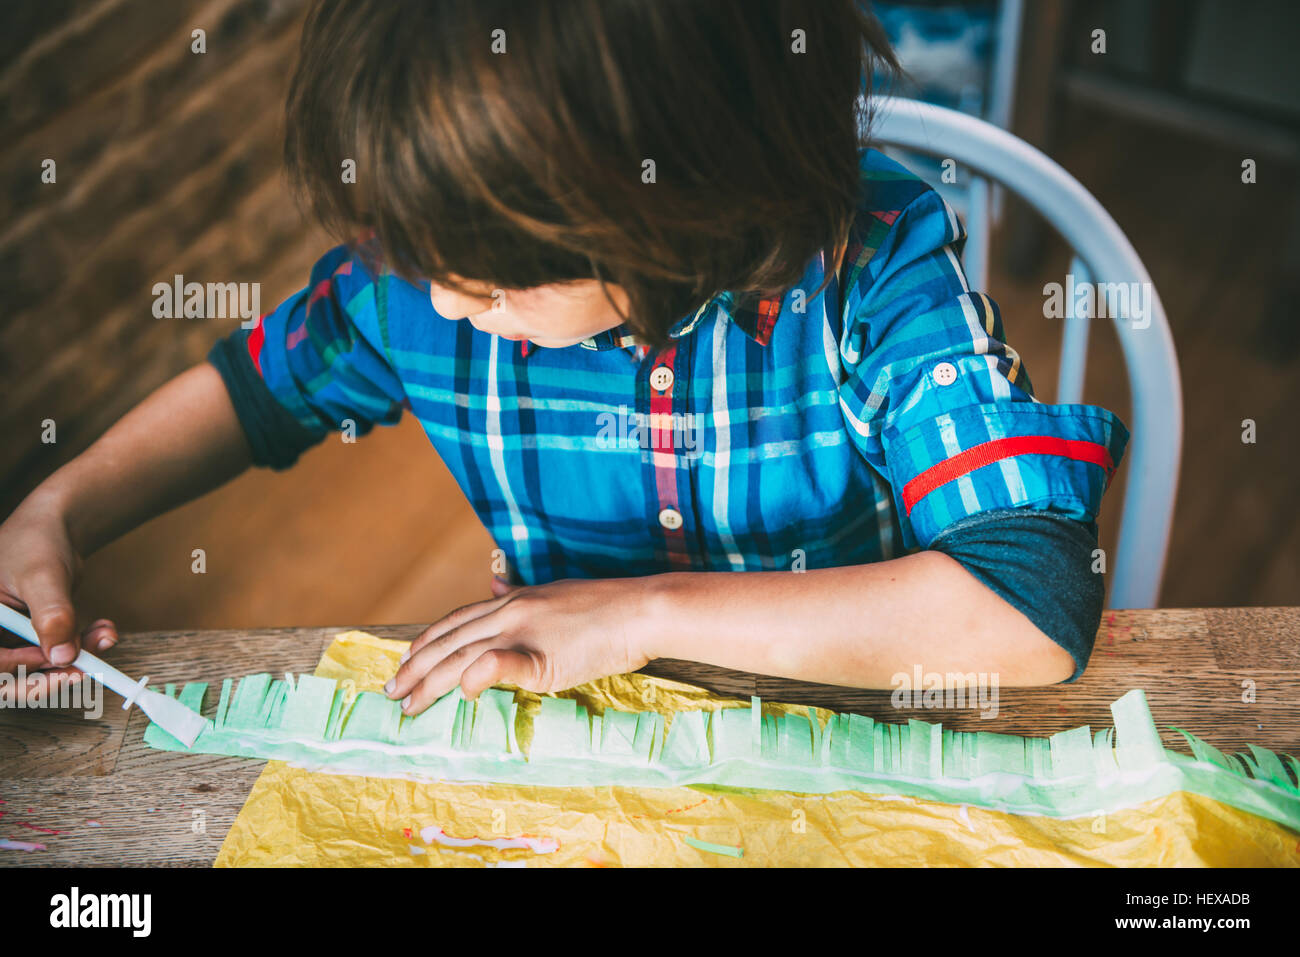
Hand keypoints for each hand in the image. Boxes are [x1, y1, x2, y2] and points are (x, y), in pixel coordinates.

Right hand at [0, 491, 117, 706]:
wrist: (57, 526)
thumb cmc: (37, 541)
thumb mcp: (42, 576)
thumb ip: (51, 615)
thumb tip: (63, 657)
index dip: (20, 668)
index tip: (57, 661)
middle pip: (9, 676)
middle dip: (50, 676)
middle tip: (83, 671)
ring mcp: (10, 638)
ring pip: (39, 669)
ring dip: (76, 659)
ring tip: (104, 636)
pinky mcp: (34, 638)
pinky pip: (57, 655)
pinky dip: (83, 648)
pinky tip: (104, 632)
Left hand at [385, 575, 657, 714]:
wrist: (641, 610)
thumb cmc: (605, 608)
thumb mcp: (555, 594)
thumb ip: (522, 595)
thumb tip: (495, 585)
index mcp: (514, 601)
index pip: (456, 621)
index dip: (426, 641)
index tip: (404, 659)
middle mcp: (510, 612)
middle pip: (449, 642)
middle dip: (415, 668)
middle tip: (391, 691)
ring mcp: (524, 632)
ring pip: (462, 656)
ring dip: (430, 681)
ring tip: (409, 703)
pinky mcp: (543, 657)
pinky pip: (500, 664)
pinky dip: (475, 677)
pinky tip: (461, 692)